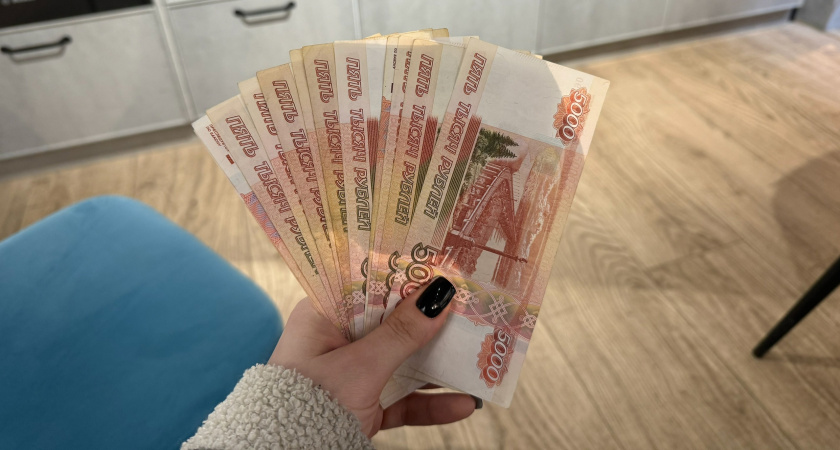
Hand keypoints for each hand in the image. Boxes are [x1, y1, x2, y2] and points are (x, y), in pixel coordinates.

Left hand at [267, 276, 477, 436]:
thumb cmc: (310, 403)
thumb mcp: (360, 367)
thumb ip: (402, 333)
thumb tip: (440, 293)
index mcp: (324, 316)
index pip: (369, 284)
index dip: (406, 275)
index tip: (443, 266)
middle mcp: (338, 341)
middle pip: (394, 323)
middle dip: (432, 320)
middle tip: (472, 307)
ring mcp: (352, 376)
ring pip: (403, 361)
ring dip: (439, 364)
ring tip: (477, 354)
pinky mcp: (364, 407)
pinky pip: (403, 400)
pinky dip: (430, 403)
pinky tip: (462, 404)